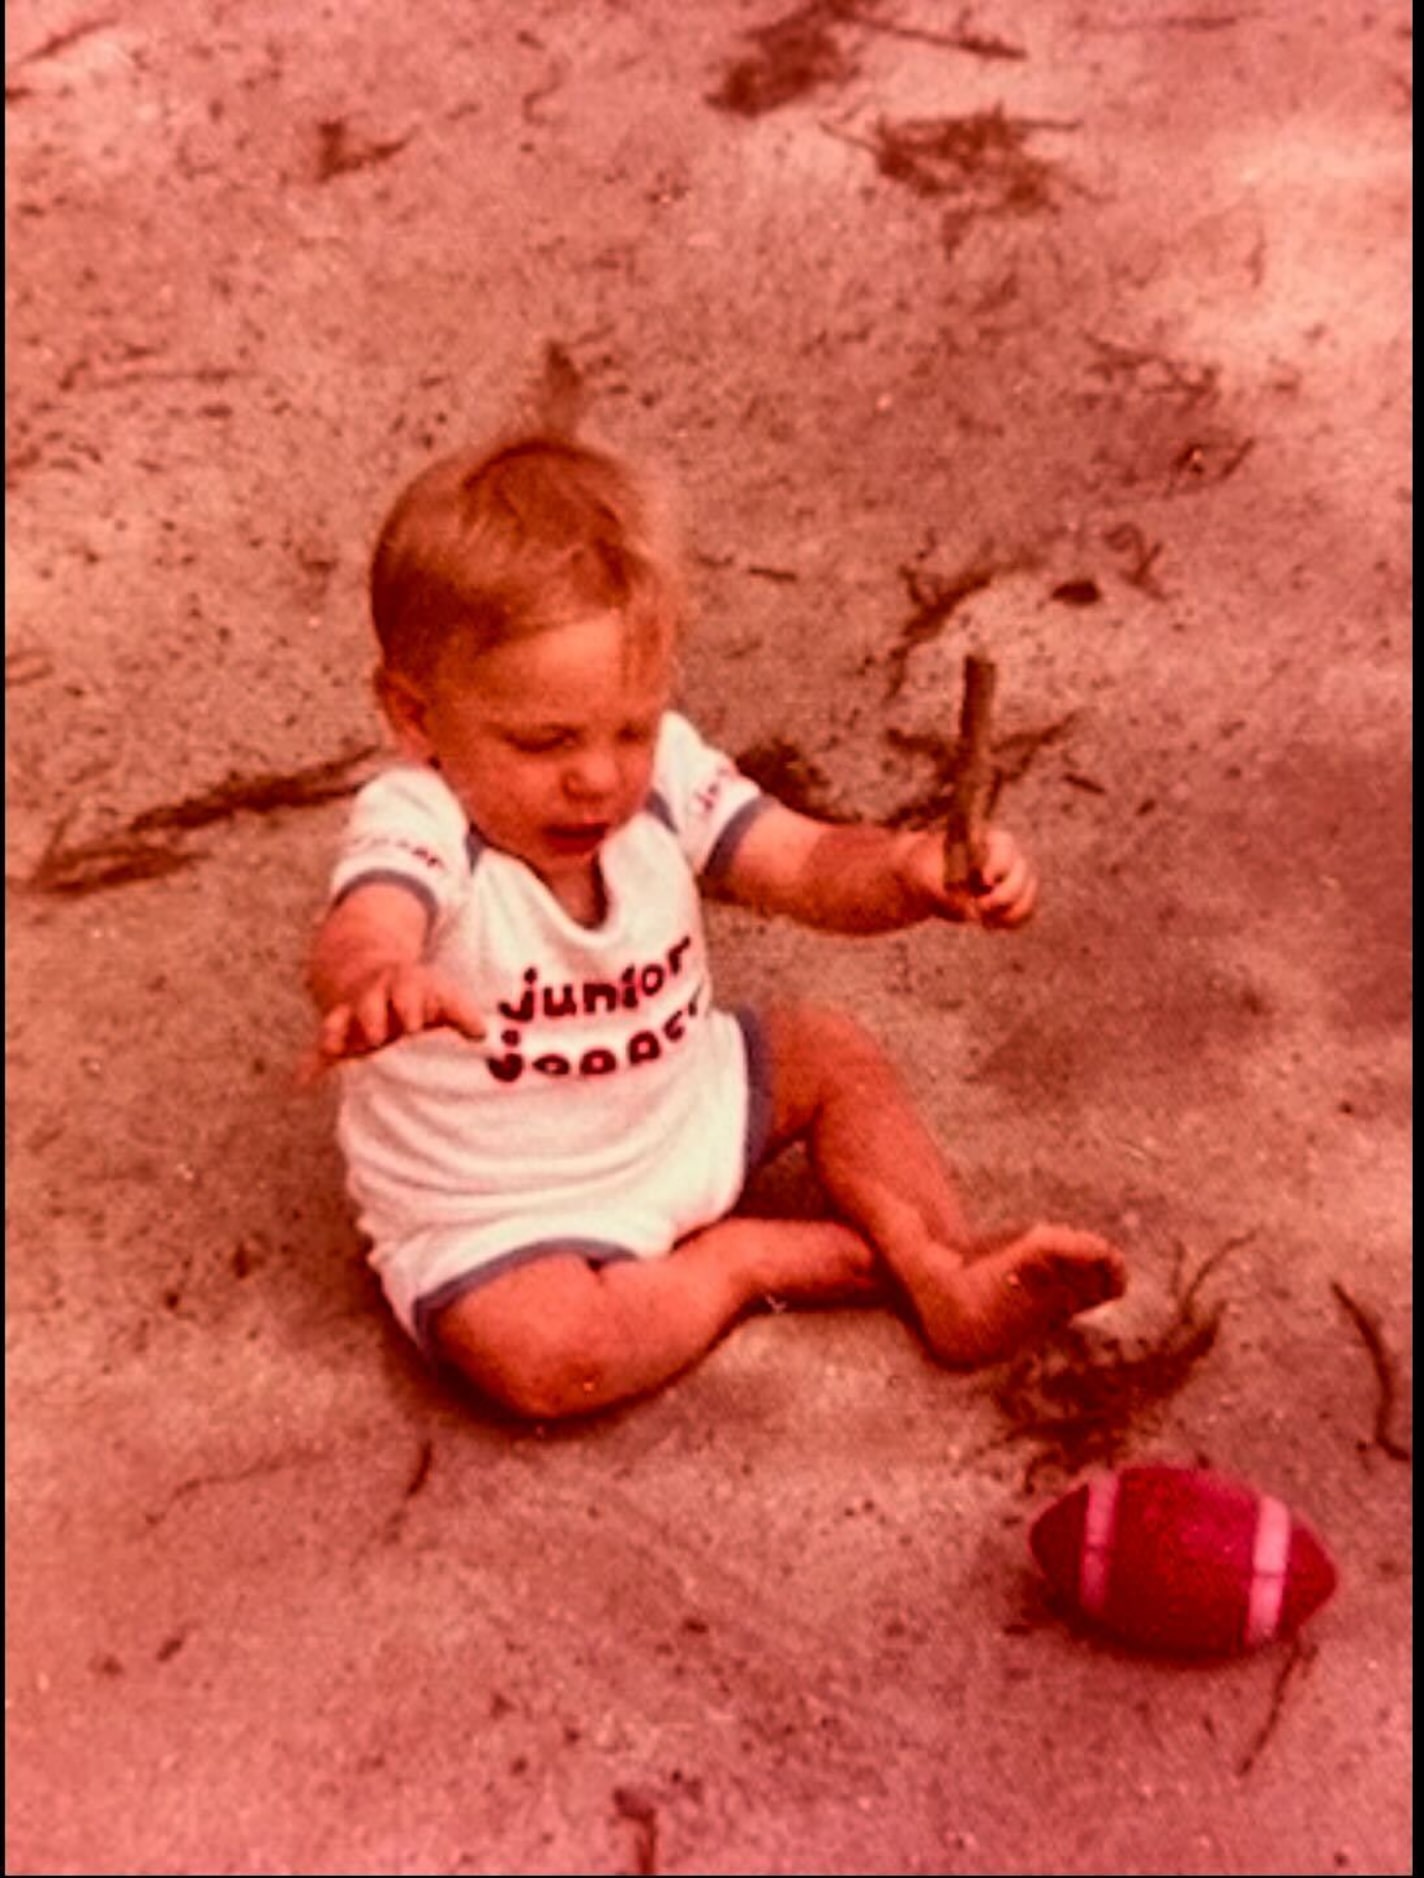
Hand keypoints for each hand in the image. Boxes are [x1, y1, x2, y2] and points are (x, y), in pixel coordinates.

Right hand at [303, 962, 486, 1080]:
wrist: (367, 965)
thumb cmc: (415, 992)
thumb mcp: (439, 995)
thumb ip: (460, 1013)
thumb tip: (481, 1034)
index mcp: (401, 985)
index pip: (406, 990)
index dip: (409, 1004)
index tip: (414, 1023)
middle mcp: (373, 996)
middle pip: (369, 1002)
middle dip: (373, 1017)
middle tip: (377, 1036)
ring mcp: (351, 1012)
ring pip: (339, 1018)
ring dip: (337, 1031)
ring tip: (334, 1048)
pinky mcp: (337, 1029)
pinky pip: (322, 1044)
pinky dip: (311, 1063)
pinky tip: (302, 1082)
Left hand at [908, 826, 1037, 928]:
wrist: (926, 881)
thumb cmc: (925, 871)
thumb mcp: (927, 877)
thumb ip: (946, 891)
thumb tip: (971, 911)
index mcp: (985, 840)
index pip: (1005, 849)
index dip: (999, 866)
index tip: (983, 881)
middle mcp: (1005, 857)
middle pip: (1022, 873)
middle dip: (1004, 895)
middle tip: (980, 908)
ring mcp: (1011, 878)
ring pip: (1027, 895)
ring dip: (1010, 912)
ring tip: (984, 921)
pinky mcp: (1011, 899)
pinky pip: (1025, 911)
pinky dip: (1012, 921)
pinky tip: (988, 925)